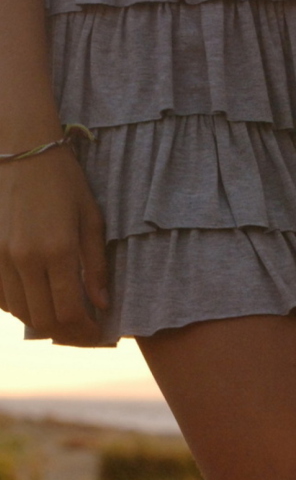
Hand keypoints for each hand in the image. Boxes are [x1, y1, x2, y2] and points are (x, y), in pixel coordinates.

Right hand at [0, 142, 108, 345]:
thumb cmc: (64, 181)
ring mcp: (0, 255)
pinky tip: (36, 299)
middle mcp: (24, 258)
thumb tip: (102, 304)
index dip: (86, 331)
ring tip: (63, 316)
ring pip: (20, 312)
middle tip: (83, 330)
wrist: (20, 147)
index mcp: (58, 250)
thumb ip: (96, 266)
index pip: (70, 311)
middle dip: (67, 332)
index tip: (98, 332)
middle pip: (43, 319)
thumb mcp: (91, 219)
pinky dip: (18, 306)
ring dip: (43, 321)